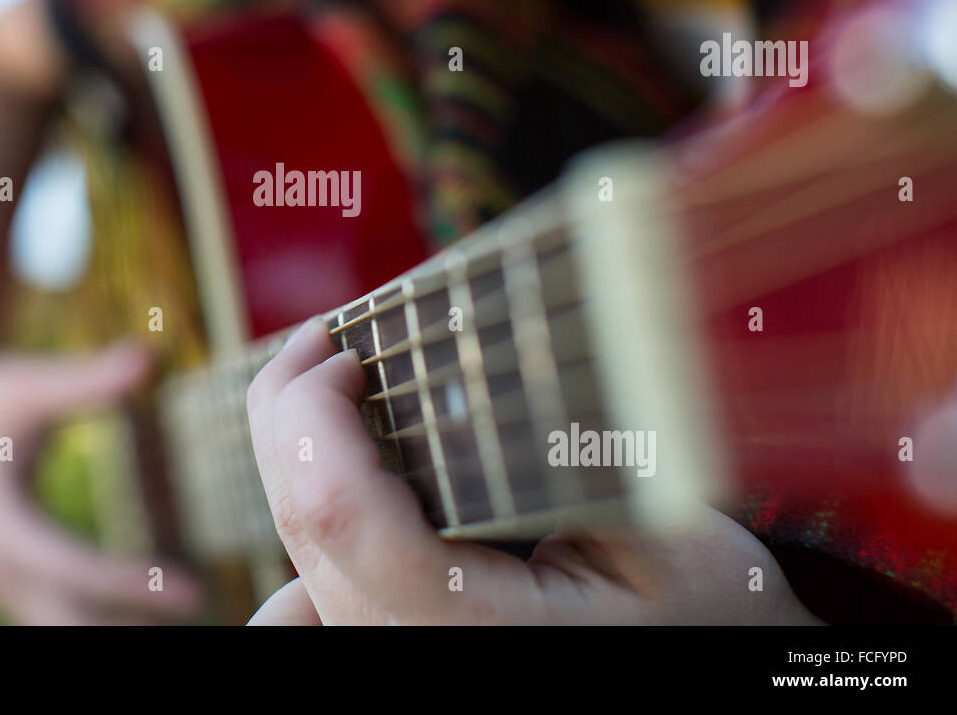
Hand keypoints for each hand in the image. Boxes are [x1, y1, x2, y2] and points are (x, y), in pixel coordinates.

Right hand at [0, 341, 201, 624]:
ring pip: (62, 627)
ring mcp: (1, 579)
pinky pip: (63, 618)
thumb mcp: (32, 383)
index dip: (129, 583)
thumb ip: (88, 379)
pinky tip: (163, 626)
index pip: (68, 565)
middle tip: (199, 620)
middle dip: (125, 630)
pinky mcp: (14, 581)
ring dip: (121, 631)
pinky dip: (108, 624)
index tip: (192, 592)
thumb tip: (146, 354)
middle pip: (64, 619)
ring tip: (192, 626)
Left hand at [245, 320, 820, 624]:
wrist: (717, 668)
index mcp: (465, 626)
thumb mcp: (667, 534)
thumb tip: (494, 362)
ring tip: (322, 378)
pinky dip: (311, 504)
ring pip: (298, 541)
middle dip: (289, 410)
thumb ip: (577, 460)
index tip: (347, 350)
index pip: (339, 510)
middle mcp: (407, 646)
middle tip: (319, 337)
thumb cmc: (707, 616)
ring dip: (296, 449)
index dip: (316, 417)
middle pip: (300, 517)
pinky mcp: (396, 639)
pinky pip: (315, 578)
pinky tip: (331, 457)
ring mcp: (390, 648)